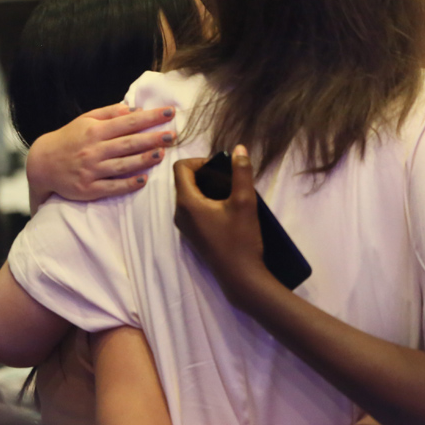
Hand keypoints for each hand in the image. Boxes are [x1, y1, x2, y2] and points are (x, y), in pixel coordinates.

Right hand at [26, 103, 175, 210]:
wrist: (41, 165)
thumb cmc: (69, 139)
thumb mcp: (85, 120)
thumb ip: (109, 114)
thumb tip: (133, 109)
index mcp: (95, 131)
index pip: (128, 122)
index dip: (150, 117)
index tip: (169, 112)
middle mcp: (93, 150)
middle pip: (128, 143)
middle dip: (152, 138)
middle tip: (173, 135)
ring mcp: (91, 170)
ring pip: (122, 165)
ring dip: (143, 159)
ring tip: (162, 154)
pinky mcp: (88, 189)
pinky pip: (112, 187)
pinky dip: (128, 184)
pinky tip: (144, 179)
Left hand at [174, 146, 267, 304]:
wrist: (240, 276)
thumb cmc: (241, 238)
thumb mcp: (245, 201)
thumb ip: (241, 172)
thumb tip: (239, 148)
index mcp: (187, 203)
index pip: (181, 168)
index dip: (200, 160)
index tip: (221, 167)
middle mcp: (180, 213)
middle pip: (185, 180)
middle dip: (205, 173)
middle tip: (229, 178)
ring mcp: (185, 226)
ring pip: (190, 194)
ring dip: (208, 187)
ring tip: (231, 192)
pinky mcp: (193, 234)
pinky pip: (194, 208)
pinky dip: (207, 200)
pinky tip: (228, 208)